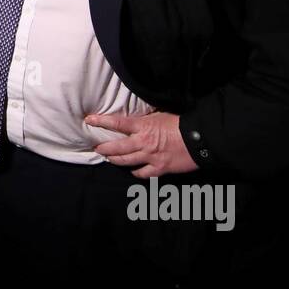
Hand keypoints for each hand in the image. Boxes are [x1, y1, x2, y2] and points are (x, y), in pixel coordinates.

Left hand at [84, 111, 198, 177]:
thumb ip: (147, 119)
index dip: (101, 121)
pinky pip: (142, 174)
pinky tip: (133, 171)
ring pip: (125, 161)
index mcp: (143, 126)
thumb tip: (138, 119)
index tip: (89, 120)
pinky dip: (136, 173)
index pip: (117, 123)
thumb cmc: (182, 123)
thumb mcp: (161, 115)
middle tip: (96, 147)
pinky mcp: (159, 169)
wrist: (200, 139)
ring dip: (115, 160)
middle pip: (116, 148)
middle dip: (104, 148)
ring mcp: (150, 157)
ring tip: (109, 158)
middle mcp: (143, 142)